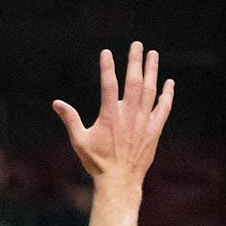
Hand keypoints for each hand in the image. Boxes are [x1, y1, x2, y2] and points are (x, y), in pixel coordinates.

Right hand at [52, 42, 173, 185]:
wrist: (119, 181)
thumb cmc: (97, 162)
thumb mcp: (79, 140)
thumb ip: (70, 119)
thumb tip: (56, 103)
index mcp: (109, 116)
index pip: (108, 84)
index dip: (107, 67)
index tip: (106, 52)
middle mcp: (129, 115)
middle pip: (134, 82)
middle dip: (135, 61)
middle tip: (137, 45)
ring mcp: (144, 121)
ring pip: (150, 90)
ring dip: (152, 71)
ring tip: (153, 55)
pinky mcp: (154, 130)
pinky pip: (163, 108)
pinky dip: (167, 94)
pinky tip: (168, 83)